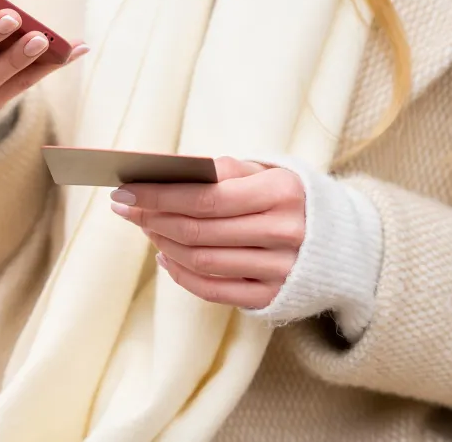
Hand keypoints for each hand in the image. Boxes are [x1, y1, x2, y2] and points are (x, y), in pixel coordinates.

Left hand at [110, 157, 304, 308]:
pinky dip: (180, 274)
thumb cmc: (289, 198)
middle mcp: (284, 233)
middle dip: (152, 217)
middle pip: (198, 231)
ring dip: (162, 242)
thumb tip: (166, 174)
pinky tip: (164, 256)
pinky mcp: (273, 298)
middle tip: (125, 207)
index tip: (125, 190)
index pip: (206, 198)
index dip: (159, 196)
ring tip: (145, 226)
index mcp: (282, 193)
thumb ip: (222, 171)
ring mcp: (280, 270)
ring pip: (201, 261)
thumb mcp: (267, 172)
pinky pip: (213, 290)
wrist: (345, 243)